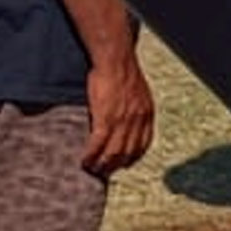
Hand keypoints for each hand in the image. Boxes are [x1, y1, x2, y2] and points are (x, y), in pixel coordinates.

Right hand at [81, 57, 157, 176]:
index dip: (133, 158)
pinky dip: (90, 155)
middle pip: (127, 153)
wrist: (115, 59)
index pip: (143, 145)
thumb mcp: (139, 90)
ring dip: (101, 165)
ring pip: (112, 153)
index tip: (124, 164)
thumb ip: (137, 106)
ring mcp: (121, 121)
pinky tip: (83, 160)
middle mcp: (137, 121)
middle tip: (104, 172)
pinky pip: (97, 144)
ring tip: (91, 169)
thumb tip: (131, 115)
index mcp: (147, 114)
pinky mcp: (104, 118)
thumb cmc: (123, 70)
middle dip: (115, 166)